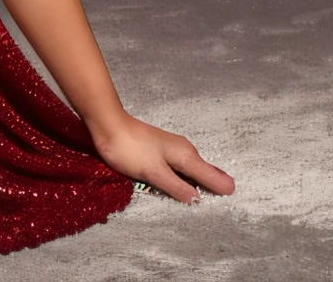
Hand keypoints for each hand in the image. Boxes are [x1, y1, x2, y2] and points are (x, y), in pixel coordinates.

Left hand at [90, 114, 235, 203]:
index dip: (221, 191)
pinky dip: (179, 178)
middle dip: (208, 190)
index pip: (215, 177)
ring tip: (194, 202)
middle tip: (212, 209)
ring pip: (190, 171)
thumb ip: (177, 187)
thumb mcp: (153, 172)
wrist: (107, 123)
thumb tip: (199, 200)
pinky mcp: (160, 150)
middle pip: (205, 174)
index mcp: (188, 156)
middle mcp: (185, 151)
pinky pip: (177, 168)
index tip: (225, 206)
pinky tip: (174, 186)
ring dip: (192, 185)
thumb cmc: (129, 149)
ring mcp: (172, 149)